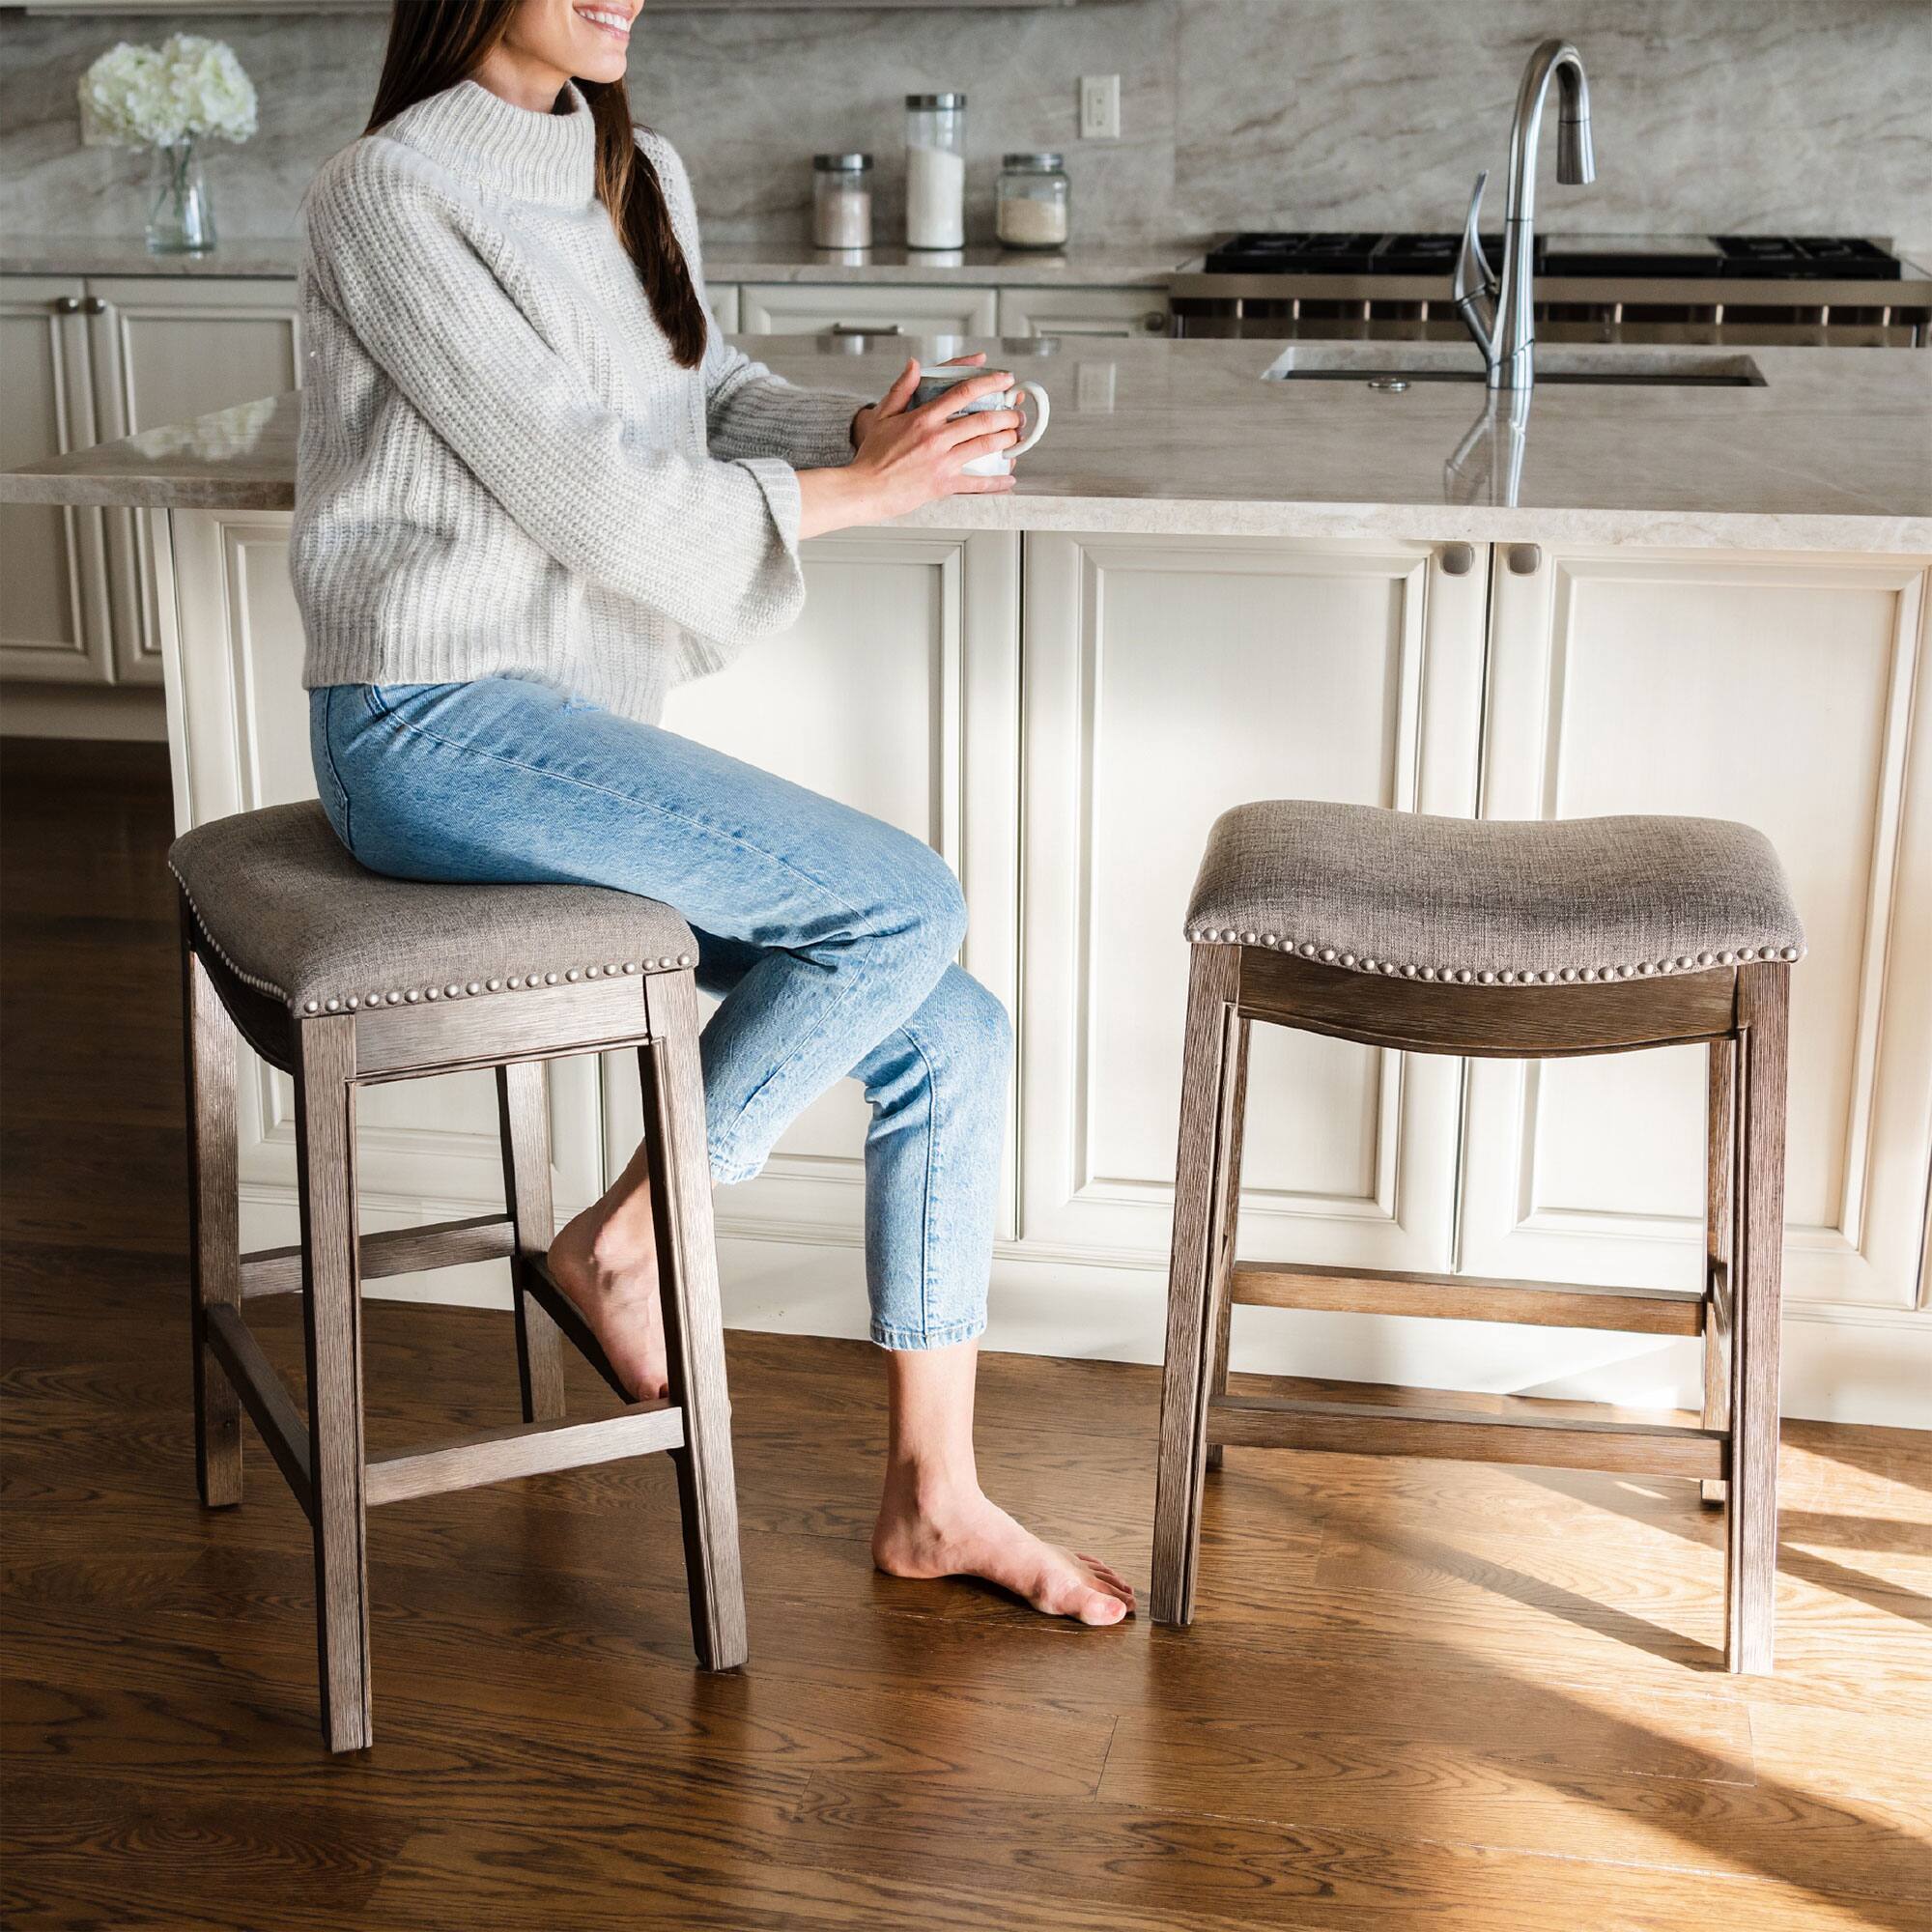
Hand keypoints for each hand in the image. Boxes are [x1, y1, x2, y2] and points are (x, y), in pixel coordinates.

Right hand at [804, 356, 1019, 538]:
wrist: (866, 489)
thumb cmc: (872, 455)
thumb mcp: (883, 415)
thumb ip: (902, 389)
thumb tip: (915, 364)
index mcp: (923, 418)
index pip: (963, 393)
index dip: (989, 383)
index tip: (1004, 379)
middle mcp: (936, 438)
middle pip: (982, 421)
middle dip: (1006, 415)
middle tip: (1017, 414)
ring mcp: (942, 462)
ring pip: (984, 446)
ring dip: (1007, 440)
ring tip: (1017, 436)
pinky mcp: (944, 485)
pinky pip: (976, 483)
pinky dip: (996, 481)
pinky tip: (1009, 478)